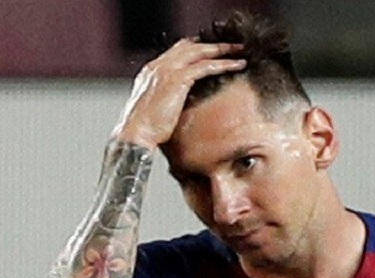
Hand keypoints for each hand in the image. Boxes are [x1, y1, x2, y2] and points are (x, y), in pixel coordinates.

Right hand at [112, 39, 245, 148]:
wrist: (134, 136)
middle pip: (189, 46)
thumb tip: (177, 107)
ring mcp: (166, 70)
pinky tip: (236, 65)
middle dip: (211, 44)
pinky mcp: (176, 79)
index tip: (212, 51)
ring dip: (222, 49)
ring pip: (199, 51)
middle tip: (230, 45)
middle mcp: (157, 66)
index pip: (176, 52)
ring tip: (239, 50)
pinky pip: (205, 66)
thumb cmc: (142, 131)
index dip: (196, 49)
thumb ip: (165, 101)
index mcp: (150, 72)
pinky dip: (223, 64)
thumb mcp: (153, 110)